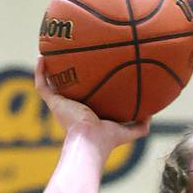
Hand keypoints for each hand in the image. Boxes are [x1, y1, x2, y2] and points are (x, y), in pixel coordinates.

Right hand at [34, 57, 149, 148]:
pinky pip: (42, 85)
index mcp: (89, 114)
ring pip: (52, 84)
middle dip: (69, 74)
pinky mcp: (53, 103)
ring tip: (51, 51)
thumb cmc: (108, 139)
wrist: (90, 141)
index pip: (88, 97)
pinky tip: (42, 57)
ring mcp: (62, 105)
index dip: (89, 86)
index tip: (93, 71)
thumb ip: (140, 125)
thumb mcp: (129, 131)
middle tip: (72, 56)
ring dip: (50, 69)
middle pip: (69, 88)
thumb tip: (152, 114)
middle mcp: (74, 108)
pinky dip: (40, 72)